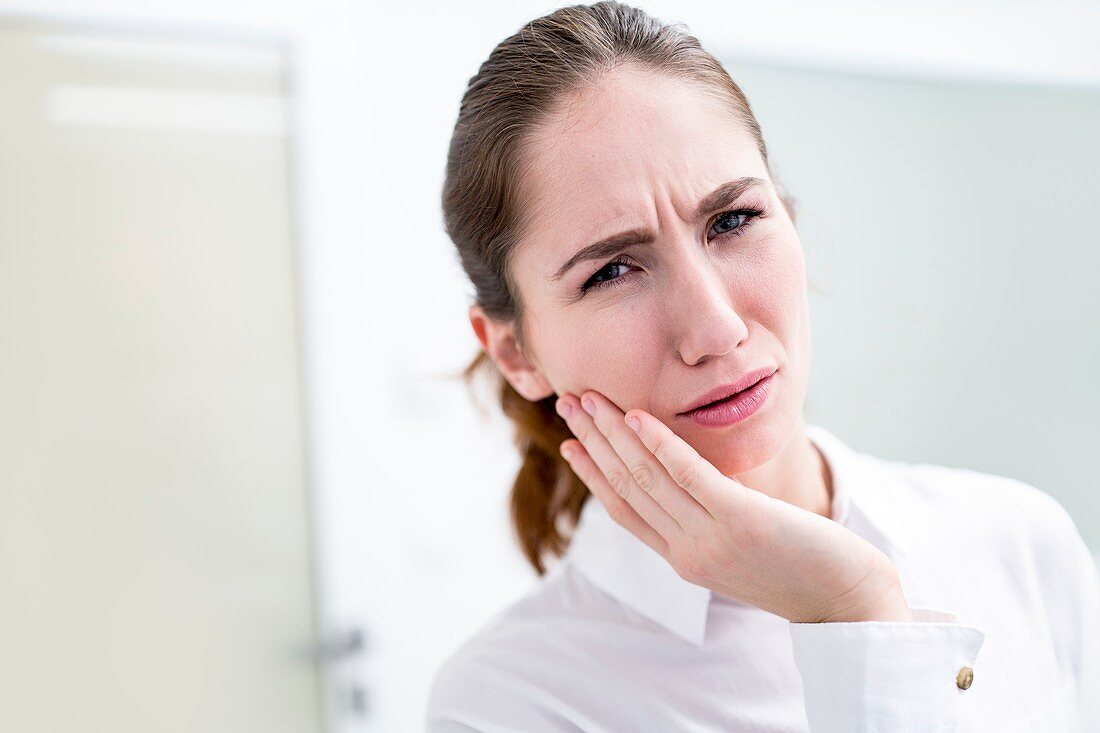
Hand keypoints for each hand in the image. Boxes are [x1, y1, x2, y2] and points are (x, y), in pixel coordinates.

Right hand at [555, 390, 912, 623]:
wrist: (849, 600)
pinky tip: (638, 417)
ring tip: (589, 400)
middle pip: (626, 487)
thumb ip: (711, 520)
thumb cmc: (803, 568)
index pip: (625, 510)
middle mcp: (687, 550)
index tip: (570, 444)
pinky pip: (690, 476)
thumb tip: (697, 484)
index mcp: (684, 558)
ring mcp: (710, 538)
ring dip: (613, 434)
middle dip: (593, 442)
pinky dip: (660, 445)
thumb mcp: (743, 547)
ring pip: (647, 478)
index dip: (593, 475)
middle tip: (566, 404)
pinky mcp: (740, 522)